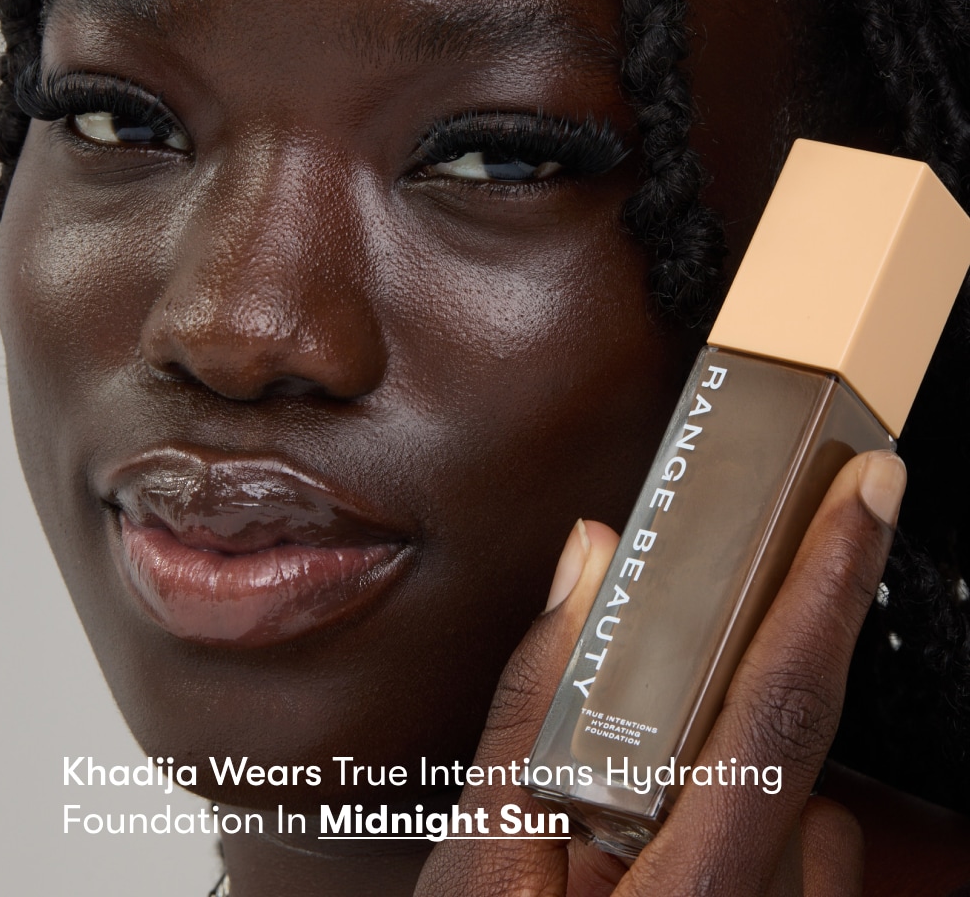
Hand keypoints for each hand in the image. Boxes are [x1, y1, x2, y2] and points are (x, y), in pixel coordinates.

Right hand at [413, 450, 905, 896]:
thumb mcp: (484, 860)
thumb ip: (538, 703)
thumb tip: (588, 566)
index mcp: (691, 888)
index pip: (778, 705)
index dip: (826, 586)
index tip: (866, 492)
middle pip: (807, 731)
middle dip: (805, 621)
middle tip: (786, 552)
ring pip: (813, 796)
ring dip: (749, 743)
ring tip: (660, 760)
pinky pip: (817, 850)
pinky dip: (766, 806)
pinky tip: (688, 822)